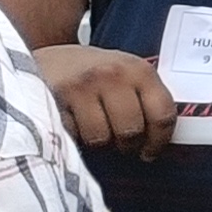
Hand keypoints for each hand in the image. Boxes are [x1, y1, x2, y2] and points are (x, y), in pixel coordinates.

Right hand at [37, 45, 180, 158]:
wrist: (49, 59)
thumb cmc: (94, 72)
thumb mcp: (127, 75)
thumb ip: (146, 99)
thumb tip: (162, 138)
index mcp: (139, 71)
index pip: (162, 114)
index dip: (159, 141)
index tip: (151, 152)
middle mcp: (113, 76)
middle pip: (131, 130)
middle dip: (127, 145)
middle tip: (121, 145)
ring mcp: (82, 87)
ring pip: (101, 138)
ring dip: (99, 143)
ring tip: (95, 131)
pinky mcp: (54, 99)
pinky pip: (72, 135)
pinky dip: (74, 137)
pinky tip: (73, 125)